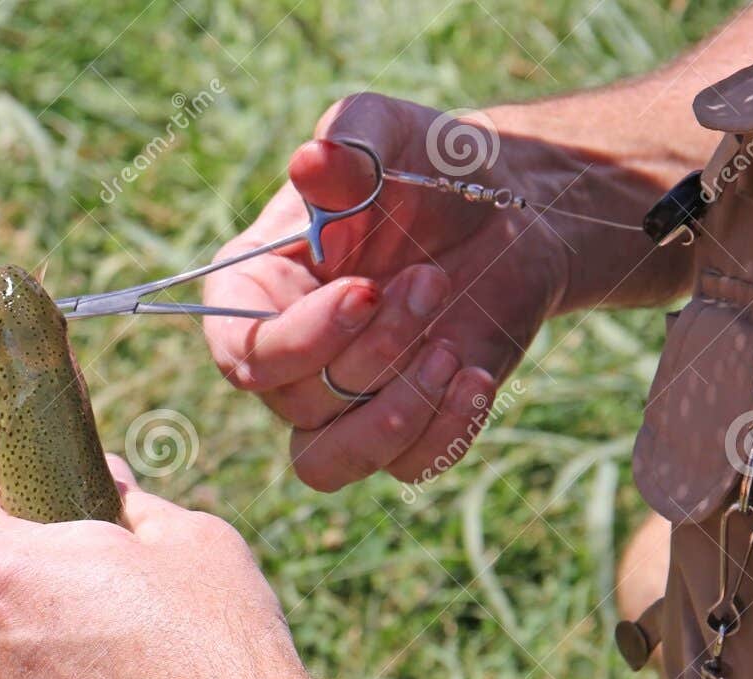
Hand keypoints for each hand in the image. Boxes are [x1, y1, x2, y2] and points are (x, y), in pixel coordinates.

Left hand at [0, 459, 364, 678]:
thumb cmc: (226, 649)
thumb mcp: (193, 541)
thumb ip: (126, 502)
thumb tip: (102, 481)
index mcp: (7, 577)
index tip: (18, 510)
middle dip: (31, 593)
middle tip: (108, 601)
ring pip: (4, 676)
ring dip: (45, 666)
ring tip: (130, 678)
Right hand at [204, 92, 568, 491]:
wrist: (510, 208)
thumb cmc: (429, 166)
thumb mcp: (392, 133)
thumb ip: (351, 144)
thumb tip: (312, 161)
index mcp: (252, 293)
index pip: (242, 354)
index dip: (299, 341)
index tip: (366, 291)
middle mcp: (282, 360)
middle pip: (298, 402)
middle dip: (376, 351)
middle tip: (433, 280)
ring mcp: (336, 404)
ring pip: (328, 463)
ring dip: (396, 414)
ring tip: (452, 352)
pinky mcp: (397, 430)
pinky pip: (400, 470)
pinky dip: (443, 433)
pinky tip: (479, 375)